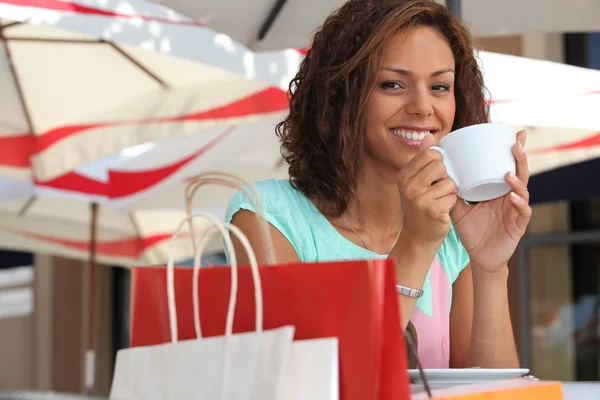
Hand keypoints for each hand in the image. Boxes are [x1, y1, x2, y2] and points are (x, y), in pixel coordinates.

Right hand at [397, 134, 458, 246]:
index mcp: (403, 175)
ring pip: (449, 181)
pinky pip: (453, 196)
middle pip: (440, 165)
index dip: (438, 162)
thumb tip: (428, 136)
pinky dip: (452, 204)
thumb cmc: (420, 207)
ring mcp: (419, 198)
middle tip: (436, 191)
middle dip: (445, 177)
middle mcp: (408, 185)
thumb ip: (422, 159)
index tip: (435, 175)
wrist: (417, 238)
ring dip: (450, 192)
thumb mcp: (416, 182)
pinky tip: (442, 211)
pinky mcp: (432, 210)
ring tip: (439, 201)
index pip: (429, 154)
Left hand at [451, 130, 531, 271]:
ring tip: (509, 171)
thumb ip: (450, 190)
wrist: (479, 256)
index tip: (513, 132)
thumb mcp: (458, 207)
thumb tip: (435, 169)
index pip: (507, 165)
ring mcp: (516, 210)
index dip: (513, 150)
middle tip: (517, 140)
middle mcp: (510, 196)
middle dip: (520, 156)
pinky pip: (522, 212)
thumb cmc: (472, 230)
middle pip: (520, 172)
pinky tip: (513, 196)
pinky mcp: (519, 225)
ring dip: (517, 178)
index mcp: (498, 189)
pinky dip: (519, 203)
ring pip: (523, 190)